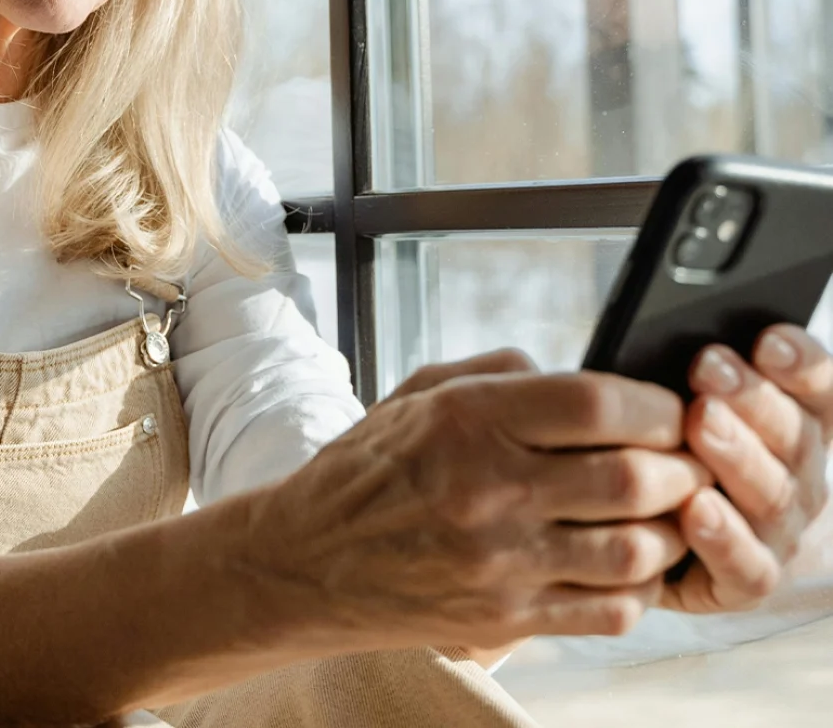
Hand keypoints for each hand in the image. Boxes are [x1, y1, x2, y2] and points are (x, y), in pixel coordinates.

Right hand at [245, 350, 710, 656]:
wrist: (308, 559)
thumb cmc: (367, 468)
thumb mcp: (419, 391)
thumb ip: (503, 374)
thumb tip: (579, 377)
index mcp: (468, 420)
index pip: (596, 402)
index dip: (654, 404)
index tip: (667, 409)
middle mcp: (489, 489)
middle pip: (630, 476)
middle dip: (679, 466)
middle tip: (684, 460)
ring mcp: (500, 562)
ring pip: (633, 550)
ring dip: (668, 529)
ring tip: (665, 512)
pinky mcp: (505, 619)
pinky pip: (607, 609)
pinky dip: (637, 586)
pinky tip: (625, 562)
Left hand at [661, 324, 832, 614]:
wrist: (683, 544)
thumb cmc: (679, 452)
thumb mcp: (692, 405)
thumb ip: (699, 379)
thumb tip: (666, 334)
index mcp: (797, 426)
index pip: (819, 390)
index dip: (801, 364)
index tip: (767, 339)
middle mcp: (801, 478)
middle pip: (794, 436)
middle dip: (751, 397)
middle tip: (708, 366)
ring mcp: (781, 532)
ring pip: (772, 495)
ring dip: (736, 455)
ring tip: (700, 422)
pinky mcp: (750, 580)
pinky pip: (746, 563)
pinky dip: (723, 535)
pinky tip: (695, 508)